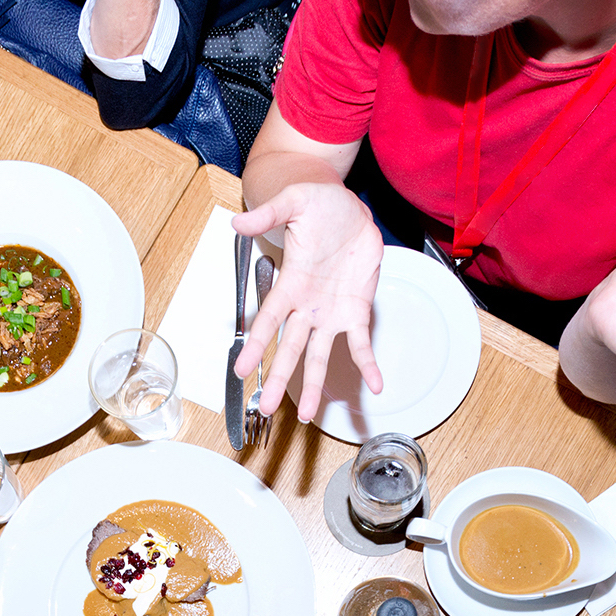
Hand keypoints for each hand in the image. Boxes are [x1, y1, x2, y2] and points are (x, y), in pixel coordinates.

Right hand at [233, 184, 385, 421]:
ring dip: (314, 385)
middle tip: (266, 407)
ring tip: (308, 415)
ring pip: (319, 356)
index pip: (268, 319)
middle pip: (289, 348)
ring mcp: (331, 313)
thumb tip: (239, 221)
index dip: (255, 345)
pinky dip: (368, 364)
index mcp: (290, 284)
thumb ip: (268, 214)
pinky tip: (375, 385)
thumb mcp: (294, 201)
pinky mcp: (356, 311)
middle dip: (277, 378)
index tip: (242, 368)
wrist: (347, 208)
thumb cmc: (319, 204)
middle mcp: (307, 306)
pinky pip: (361, 343)